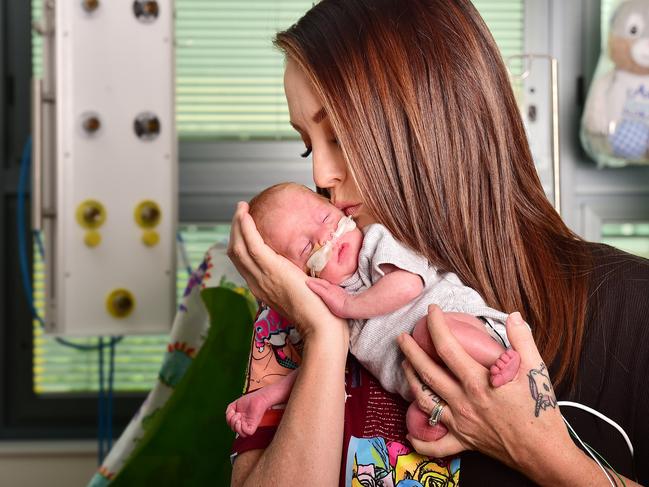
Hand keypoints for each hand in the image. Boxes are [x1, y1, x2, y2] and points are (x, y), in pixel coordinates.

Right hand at [227, 202, 347, 342]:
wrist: (322, 328)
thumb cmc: (322, 315)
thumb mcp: (305, 293)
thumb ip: (300, 280)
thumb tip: (308, 269)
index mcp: (264, 290)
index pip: (244, 264)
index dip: (241, 244)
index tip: (246, 229)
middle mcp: (258, 284)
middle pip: (236, 254)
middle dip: (235, 231)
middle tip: (241, 213)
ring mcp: (262, 278)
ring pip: (239, 247)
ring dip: (238, 225)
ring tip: (241, 208)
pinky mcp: (272, 270)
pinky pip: (252, 244)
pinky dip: (246, 227)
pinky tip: (246, 214)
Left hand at [398, 306, 580, 482]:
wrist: (544, 452)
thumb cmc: (540, 410)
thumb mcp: (536, 369)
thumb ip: (522, 340)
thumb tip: (514, 316)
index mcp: (478, 381)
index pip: (447, 348)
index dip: (436, 327)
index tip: (431, 312)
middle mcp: (463, 401)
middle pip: (427, 372)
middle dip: (410, 351)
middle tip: (402, 337)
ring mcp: (460, 423)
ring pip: (425, 401)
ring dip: (410, 381)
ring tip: (405, 365)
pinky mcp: (463, 442)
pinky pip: (436, 445)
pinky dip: (421, 441)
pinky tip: (411, 434)